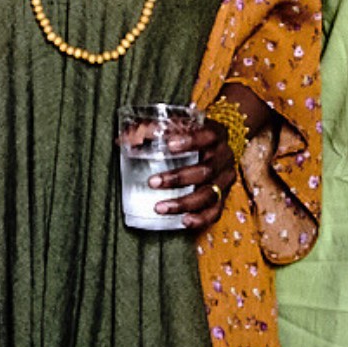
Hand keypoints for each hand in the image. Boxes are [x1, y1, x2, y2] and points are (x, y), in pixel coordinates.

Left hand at [153, 85, 273, 230]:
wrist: (218, 146)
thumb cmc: (192, 134)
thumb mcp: (178, 125)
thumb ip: (151, 129)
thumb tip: (122, 140)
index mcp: (216, 134)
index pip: (207, 135)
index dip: (190, 140)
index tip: (168, 144)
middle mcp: (224, 157)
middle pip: (205, 170)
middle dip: (178, 178)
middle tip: (152, 182)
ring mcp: (225, 178)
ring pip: (209, 194)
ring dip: (183, 202)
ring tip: (159, 207)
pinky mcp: (223, 196)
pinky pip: (215, 211)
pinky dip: (200, 218)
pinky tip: (184, 221)